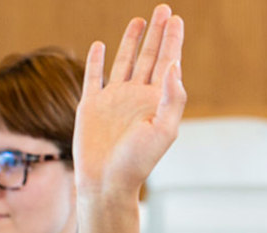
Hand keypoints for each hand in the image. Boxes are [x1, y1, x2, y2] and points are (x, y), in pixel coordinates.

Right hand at [74, 3, 185, 198]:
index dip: (173, 40)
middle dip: (157, 33)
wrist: (106, 182)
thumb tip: (174, 64)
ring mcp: (114, 99)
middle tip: (163, 9)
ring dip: (132, 40)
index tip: (175, 19)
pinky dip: (96, 60)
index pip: (168, 63)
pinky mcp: (91, 105)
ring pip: (125, 61)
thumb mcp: (163, 130)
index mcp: (156, 102)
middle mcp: (137, 97)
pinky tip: (100, 45)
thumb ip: (172, 97)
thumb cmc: (137, 163)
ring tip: (139, 20)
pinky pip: (94, 76)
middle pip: (149, 57)